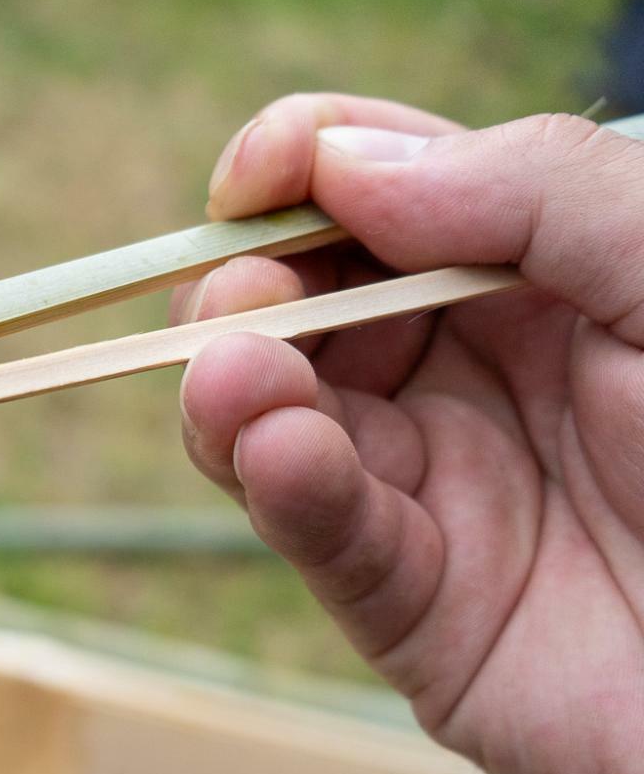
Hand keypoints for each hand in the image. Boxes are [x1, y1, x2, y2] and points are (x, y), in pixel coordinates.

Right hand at [173, 94, 643, 773]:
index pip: (384, 193)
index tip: (254, 179)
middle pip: (300, 306)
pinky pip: (329, 539)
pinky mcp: (416, 611)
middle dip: (245, 289)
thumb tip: (343, 162)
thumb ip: (538, 196)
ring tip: (232, 377)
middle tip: (239, 302)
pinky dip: (287, 489)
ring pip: (277, 423)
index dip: (300, 169)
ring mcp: (434, 491)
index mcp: (541, 278)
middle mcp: (472, 375)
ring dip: (236, 390)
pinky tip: (280, 451)